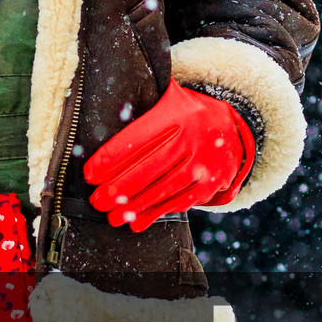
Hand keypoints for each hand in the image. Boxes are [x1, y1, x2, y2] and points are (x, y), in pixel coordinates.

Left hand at [83, 80, 254, 231]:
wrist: (231, 127)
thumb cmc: (184, 114)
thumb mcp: (166, 98)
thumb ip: (140, 101)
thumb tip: (104, 101)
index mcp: (177, 112)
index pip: (138, 138)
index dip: (111, 158)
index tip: (90, 174)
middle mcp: (194, 136)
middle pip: (151, 166)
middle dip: (120, 187)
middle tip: (97, 201)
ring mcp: (206, 161)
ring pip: (166, 187)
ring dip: (136, 206)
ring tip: (112, 217)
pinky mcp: (212, 182)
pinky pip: (181, 201)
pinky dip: (157, 213)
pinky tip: (137, 223)